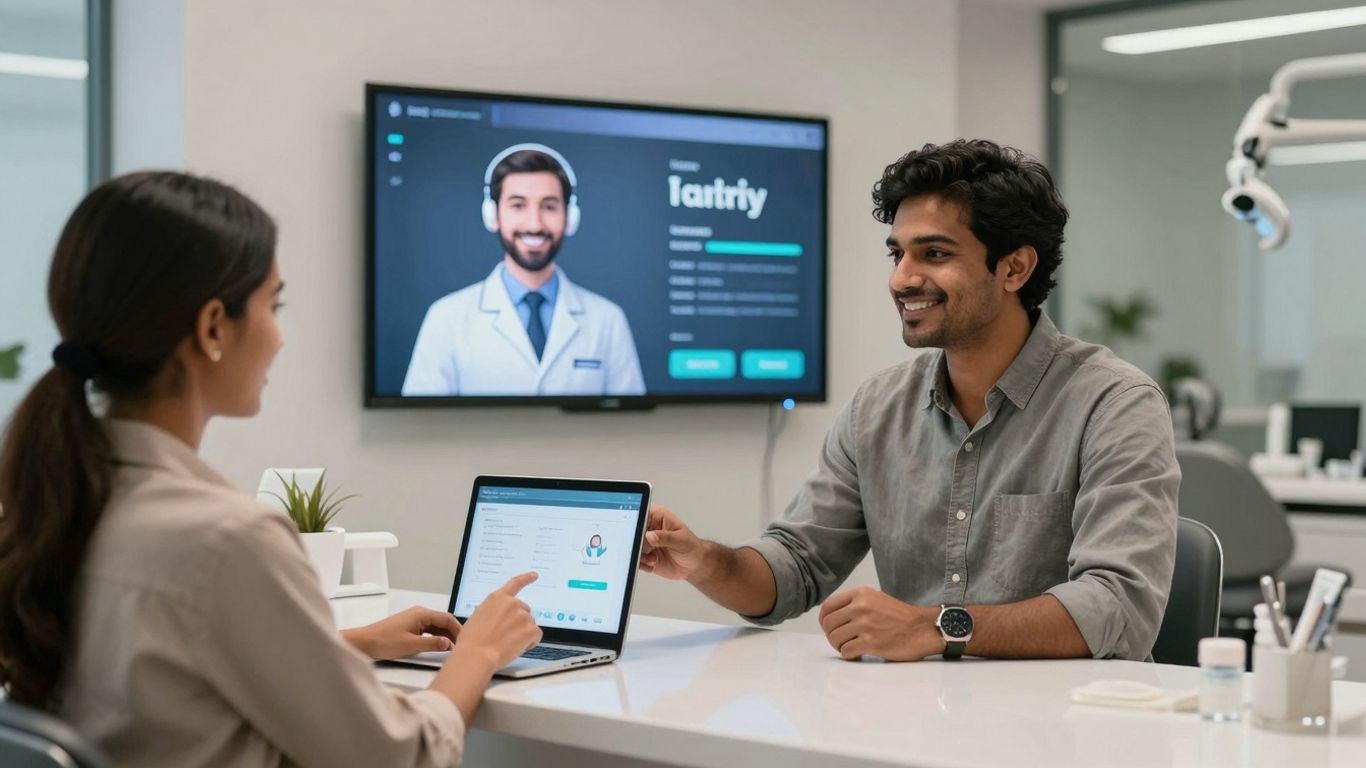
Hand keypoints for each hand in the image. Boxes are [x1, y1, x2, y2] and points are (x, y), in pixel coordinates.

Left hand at [343, 606, 461, 660]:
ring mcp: (413, 620)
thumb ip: (432, 644)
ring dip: (444, 636)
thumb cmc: (383, 641)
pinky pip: (427, 630)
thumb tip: (448, 643)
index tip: (464, 640)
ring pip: (435, 626)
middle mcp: (418, 614)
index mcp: (421, 614)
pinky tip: (437, 646)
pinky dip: (435, 637)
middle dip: (453, 633)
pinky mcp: (409, 627)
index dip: (458, 629)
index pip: (447, 618)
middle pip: (442, 621)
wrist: (364, 643)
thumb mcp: (411, 645)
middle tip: (460, 645)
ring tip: (451, 648)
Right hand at [452, 572, 542, 669]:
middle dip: (519, 623)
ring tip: (508, 643)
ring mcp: (522, 615)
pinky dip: (530, 642)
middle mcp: (512, 603)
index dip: (526, 578)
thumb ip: (492, 612)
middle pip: (524, 611)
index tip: (534, 575)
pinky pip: (536, 635)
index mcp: (497, 598)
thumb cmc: (473, 640)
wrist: (477, 655)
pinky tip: (517, 647)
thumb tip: (498, 617)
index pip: (515, 583)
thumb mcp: (478, 617)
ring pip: (530, 625)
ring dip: (523, 634)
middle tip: (507, 636)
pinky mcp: (530, 628)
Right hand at [638, 504, 708, 581]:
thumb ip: (665, 537)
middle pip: (633, 532)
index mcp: (658, 517)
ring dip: (641, 555)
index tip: (640, 533)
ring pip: (632, 547)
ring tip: (653, 559)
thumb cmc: (691, 548)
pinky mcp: (644, 556)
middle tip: (647, 550)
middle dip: (638, 543)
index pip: (641, 514)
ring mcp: (646, 543)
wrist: (694, 565)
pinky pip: (636, 560)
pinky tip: (654, 564)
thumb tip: (650, 535)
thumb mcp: (681, 540)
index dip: (637, 523)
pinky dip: (643, 565)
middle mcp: (649, 529)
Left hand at [817, 587, 942, 660]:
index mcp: (860, 594)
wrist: (922, 629)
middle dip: (831, 635)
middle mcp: (860, 607)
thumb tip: (831, 616)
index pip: (828, 606)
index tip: (827, 627)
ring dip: (840, 646)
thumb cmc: (900, 616)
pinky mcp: (871, 643)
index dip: (823, 619)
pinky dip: (849, 655)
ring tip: (850, 647)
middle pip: (828, 624)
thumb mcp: (876, 599)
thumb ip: (854, 603)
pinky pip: (846, 651)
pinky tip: (858, 654)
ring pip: (835, 638)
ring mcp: (865, 625)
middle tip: (841, 641)